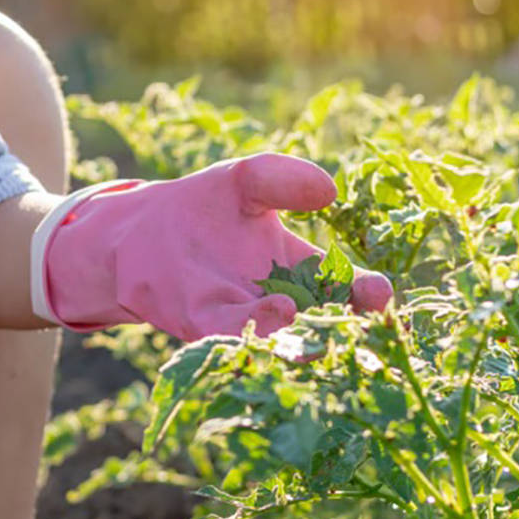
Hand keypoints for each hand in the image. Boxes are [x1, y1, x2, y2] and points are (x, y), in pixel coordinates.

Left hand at [31, 153, 392, 340]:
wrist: (137, 231)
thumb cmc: (203, 205)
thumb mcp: (246, 181)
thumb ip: (283, 180)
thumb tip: (328, 189)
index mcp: (301, 269)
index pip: (345, 288)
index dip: (367, 294)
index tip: (381, 295)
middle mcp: (277, 303)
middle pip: (319, 322)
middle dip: (342, 326)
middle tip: (365, 324)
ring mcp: (239, 318)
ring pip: (276, 337)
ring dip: (297, 338)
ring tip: (315, 335)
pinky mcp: (199, 323)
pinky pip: (227, 332)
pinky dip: (246, 330)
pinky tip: (264, 318)